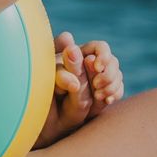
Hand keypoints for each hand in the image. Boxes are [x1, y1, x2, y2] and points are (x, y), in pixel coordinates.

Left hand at [35, 32, 124, 147]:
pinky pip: (117, 91)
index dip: (103, 55)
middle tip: (96, 85)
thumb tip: (70, 42)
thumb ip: (60, 62)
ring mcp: (98, 80)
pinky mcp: (101, 95)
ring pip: (117, 77)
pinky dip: (115, 94)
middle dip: (108, 74)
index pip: (100, 48)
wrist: (40, 113)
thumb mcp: (49, 76)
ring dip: (111, 86)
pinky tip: (107, 100)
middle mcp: (90, 65)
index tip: (96, 65)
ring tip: (98, 96)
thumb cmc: (41, 89)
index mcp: (78, 54)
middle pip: (112, 62)